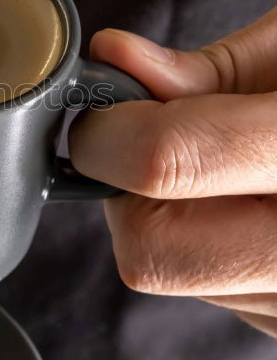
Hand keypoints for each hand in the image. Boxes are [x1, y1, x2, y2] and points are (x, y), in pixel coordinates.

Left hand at [68, 9, 276, 335]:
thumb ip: (214, 71)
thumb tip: (116, 62)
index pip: (172, 162)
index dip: (111, 132)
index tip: (100, 113)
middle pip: (155, 252)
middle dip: (128, 193)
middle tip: (149, 142)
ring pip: (179, 279)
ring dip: (174, 222)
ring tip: (239, 170)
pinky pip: (222, 296)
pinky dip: (214, 250)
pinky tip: (265, 207)